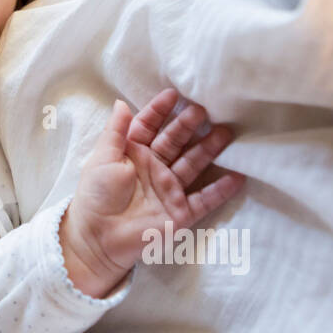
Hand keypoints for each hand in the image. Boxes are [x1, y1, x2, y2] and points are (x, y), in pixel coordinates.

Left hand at [60, 88, 245, 297]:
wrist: (97, 238)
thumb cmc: (95, 195)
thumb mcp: (102, 158)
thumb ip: (115, 132)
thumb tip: (121, 102)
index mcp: (133, 153)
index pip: (149, 125)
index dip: (160, 110)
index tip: (174, 94)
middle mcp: (154, 168)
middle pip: (175, 141)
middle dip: (189, 125)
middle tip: (206, 109)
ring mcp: (169, 189)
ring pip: (193, 164)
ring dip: (210, 149)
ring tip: (227, 133)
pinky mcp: (180, 212)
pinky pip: (204, 199)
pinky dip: (220, 189)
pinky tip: (237, 176)